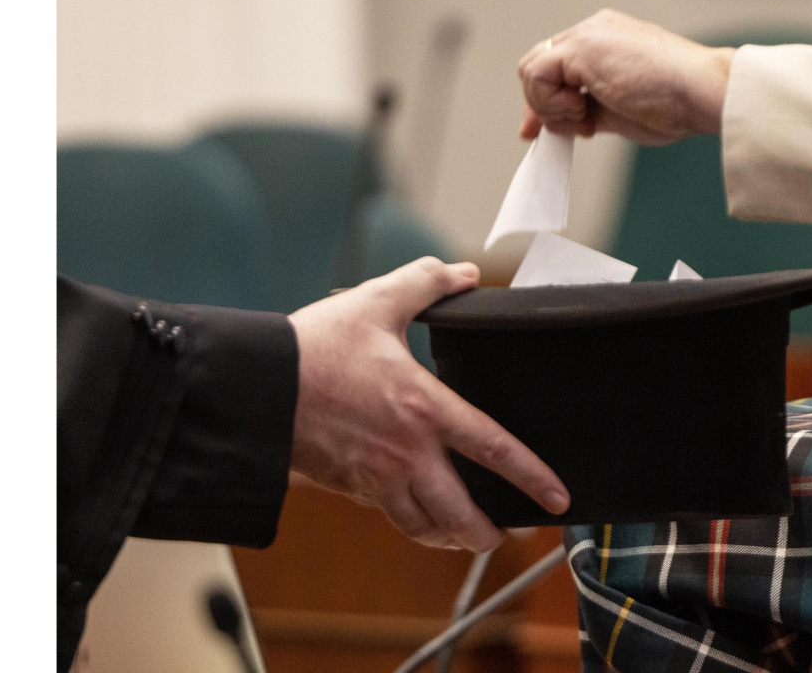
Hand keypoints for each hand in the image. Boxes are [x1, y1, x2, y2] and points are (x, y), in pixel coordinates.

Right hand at [287, 257, 569, 552]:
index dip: (532, 477)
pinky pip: (392, 517)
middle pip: (461, 513)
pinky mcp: (350, 488)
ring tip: (470, 536)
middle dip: (490, 532)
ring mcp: (377, 477)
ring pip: (426, 528)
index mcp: (423, 408)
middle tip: (510, 534)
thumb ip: (426, 283)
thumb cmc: (313, 348)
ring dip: (453, 538)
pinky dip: (415, 524)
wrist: (254, 389)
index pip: (493, 448)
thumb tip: (465, 272)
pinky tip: (422, 517)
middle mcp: (406, 453)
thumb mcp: (375, 303)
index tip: (556, 500)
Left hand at [517, 9, 734, 144]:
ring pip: (533, 70)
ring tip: (586, 120)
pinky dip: (550, 103)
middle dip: (540, 104)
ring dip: (550, 106)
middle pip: (540, 65)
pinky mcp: (580, 48)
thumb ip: (590, 112)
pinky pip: (537, 76)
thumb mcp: (621, 111)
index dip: (547, 100)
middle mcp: (594, 32)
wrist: (700, 92)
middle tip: (556, 131)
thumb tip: (562, 126)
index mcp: (606, 41)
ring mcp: (586, 36)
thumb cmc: (677, 104)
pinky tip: (582, 111)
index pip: (558, 67)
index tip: (548, 129)